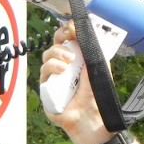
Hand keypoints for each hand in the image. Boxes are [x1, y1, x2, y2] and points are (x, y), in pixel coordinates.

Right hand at [39, 22, 112, 143]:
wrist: (89, 116)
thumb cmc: (95, 96)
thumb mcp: (99, 71)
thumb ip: (94, 54)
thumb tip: (87, 36)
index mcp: (76, 60)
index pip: (68, 41)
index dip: (67, 31)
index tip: (72, 26)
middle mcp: (63, 66)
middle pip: (55, 44)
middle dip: (60, 37)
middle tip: (69, 36)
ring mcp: (52, 76)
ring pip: (47, 56)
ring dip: (57, 53)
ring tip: (69, 61)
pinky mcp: (45, 87)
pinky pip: (44, 71)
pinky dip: (52, 67)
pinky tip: (62, 70)